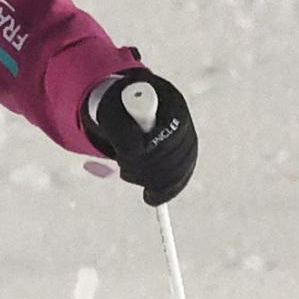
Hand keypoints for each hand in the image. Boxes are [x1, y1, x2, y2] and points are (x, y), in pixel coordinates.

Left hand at [84, 68, 197, 205]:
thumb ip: (122, 129)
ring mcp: (187, 138)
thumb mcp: (111, 113)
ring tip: (127, 174)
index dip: (147, 151)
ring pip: (179, 170)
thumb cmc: (116, 108)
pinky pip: (180, 178)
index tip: (124, 160)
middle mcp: (183, 118)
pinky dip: (165, 191)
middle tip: (123, 170)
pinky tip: (152, 198)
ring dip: (151, 179)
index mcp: (169, 101)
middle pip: (177, 154)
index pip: (169, 133)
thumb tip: (135, 153)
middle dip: (146, 168)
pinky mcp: (184, 156)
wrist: (123, 106)